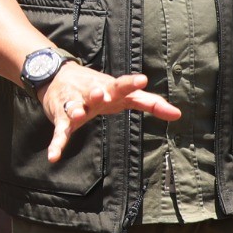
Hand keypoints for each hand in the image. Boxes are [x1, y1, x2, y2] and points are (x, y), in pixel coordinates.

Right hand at [40, 62, 180, 162]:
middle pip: (96, 92)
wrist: (58, 76)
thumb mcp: (124, 95)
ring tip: (78, 114)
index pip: (124, 85)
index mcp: (111, 89)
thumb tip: (178, 114)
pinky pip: (60, 132)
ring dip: (76, 109)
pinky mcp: (62, 117)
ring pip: (75, 106)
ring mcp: (76, 104)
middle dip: (100, 93)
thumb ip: (150, 103)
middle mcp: (93, 93)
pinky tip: (53, 156)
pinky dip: (56, 144)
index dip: (132, 84)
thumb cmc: (99, 88)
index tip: (142, 80)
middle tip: (102, 92)